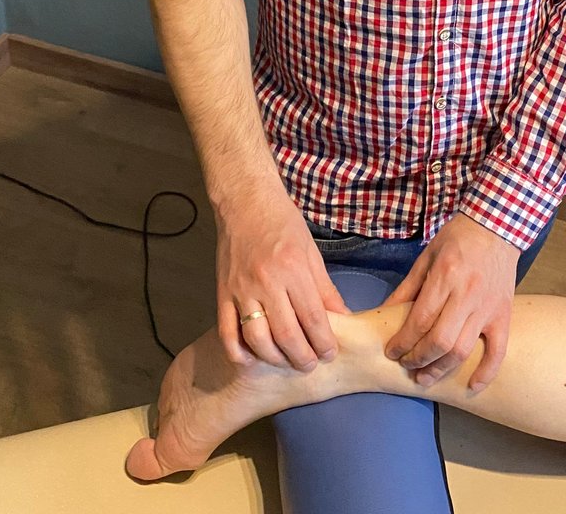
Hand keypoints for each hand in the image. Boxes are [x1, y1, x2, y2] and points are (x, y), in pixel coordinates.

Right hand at [215, 186, 348, 369]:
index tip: (329, 354)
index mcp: (293, 269)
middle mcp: (267, 282)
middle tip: (310, 364)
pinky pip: (227, 333)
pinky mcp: (223, 294)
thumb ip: (325, 288)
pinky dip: (238, 353)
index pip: (313, 318)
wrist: (245, 202)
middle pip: (287, 335)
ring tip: (287, 361)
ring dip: (275, 359)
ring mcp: (242, 290)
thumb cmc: (283, 223)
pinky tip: (252, 360)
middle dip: (303, 357)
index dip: (324, 343)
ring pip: (257, 339)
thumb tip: (343, 318)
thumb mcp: (311, 251)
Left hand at [383, 213, 517, 391]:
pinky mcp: (503, 314)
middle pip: (440, 341)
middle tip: (406, 365)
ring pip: (463, 350)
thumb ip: (408, 286)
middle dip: (418, 359)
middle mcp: (467, 295)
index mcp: (445, 277)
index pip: (420, 320)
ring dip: (441, 369)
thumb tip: (386, 312)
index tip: (392, 351)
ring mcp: (487, 307)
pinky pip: (498, 351)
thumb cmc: (459, 237)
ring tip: (425, 377)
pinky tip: (472, 387)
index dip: (403, 341)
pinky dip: (486, 372)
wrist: (497, 226)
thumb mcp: (427, 255)